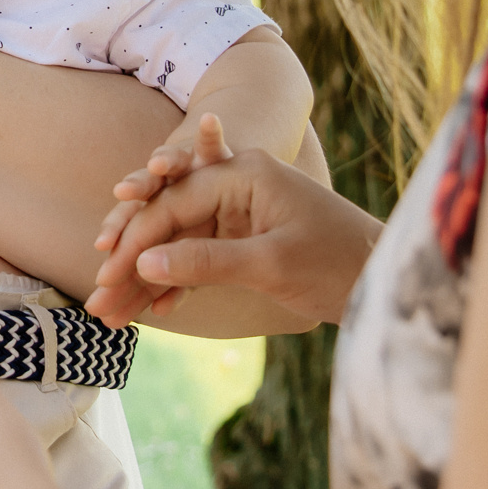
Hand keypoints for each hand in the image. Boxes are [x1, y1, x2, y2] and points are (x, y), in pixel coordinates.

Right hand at [84, 147, 383, 329]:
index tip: (107, 276)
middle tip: (99, 297)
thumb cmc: (339, 263)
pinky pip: (198, 259)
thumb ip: (205, 261)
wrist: (388, 281)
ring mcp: (239, 213)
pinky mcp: (244, 240)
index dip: (136, 242)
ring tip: (112, 314)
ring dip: (147, 279)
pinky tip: (155, 312)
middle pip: (167, 222)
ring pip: (177, 244)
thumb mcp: (270, 263)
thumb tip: (143, 263)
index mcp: (243, 175)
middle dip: (131, 262)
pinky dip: (177, 284)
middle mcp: (236, 186)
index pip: (173, 205)